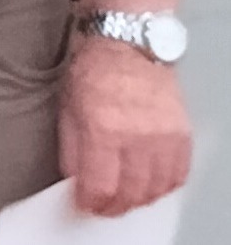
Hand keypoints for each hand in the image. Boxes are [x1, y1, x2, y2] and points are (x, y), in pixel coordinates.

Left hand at [60, 32, 191, 213]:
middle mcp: (137, 137)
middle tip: (104, 206)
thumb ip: (71, 148)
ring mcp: (164, 137)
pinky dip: (164, 186)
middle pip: (131, 194)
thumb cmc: (94, 68)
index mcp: (103, 129)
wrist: (128, 42)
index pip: (100, 186)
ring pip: (157, 189)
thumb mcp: (67, 107)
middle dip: (114, 206)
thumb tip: (75, 180)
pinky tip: (150, 184)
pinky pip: (179, 175)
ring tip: (125, 197)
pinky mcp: (181, 134)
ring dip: (139, 200)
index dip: (91, 203)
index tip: (85, 204)